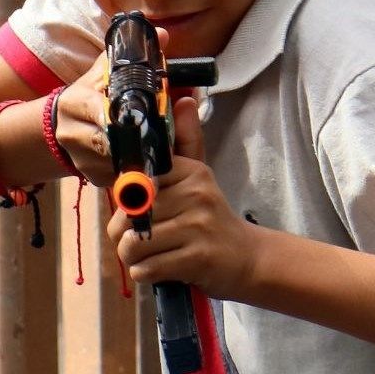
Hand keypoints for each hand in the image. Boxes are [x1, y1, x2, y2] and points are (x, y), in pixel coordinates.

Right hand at [54, 26, 171, 185]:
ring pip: (114, 161)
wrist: (61, 125)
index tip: (136, 116)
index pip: (96, 110)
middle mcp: (71, 133)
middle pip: (107, 141)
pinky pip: (117, 176)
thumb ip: (134, 56)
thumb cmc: (90, 95)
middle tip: (158, 135)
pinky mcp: (89, 177)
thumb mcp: (105, 72)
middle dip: (134, 139)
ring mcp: (79, 158)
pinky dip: (133, 169)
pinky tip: (144, 160)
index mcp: (75, 103)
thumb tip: (164, 35)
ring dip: (137, 155)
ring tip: (155, 147)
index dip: (117, 115)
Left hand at [107, 98, 251, 296]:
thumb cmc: (212, 219)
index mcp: (190, 172)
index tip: (143, 213)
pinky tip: (162, 270)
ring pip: (133, 246)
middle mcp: (195, 194)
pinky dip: (146, 275)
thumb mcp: (199, 177)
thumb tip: (184, 98)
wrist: (249, 258)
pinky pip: (147, 269)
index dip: (127, 205)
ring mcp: (198, 227)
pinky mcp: (198, 258)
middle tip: (144, 243)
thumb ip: (186, 142)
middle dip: (125, 238)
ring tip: (151, 257)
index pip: (132, 186)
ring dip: (134, 259)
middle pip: (127, 218)